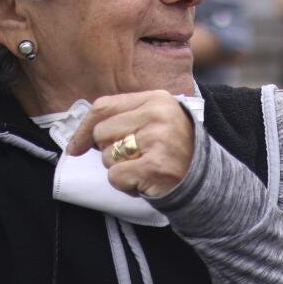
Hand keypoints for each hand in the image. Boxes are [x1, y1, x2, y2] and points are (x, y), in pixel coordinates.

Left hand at [63, 91, 196, 197]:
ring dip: (120, 169)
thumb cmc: (173, 149)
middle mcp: (158, 115)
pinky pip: (116, 176)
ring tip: (143, 167)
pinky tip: (145, 180)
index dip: (84, 128)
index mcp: (156, 99)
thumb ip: (124, 118)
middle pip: (102, 133)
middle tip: (132, 157)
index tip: (76, 147)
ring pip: (108, 157)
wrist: (206, 178)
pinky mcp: (155, 166)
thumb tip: (80, 138)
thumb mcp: (156, 120)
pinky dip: (125, 184)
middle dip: (109, 151)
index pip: (104, 106)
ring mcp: (158, 140)